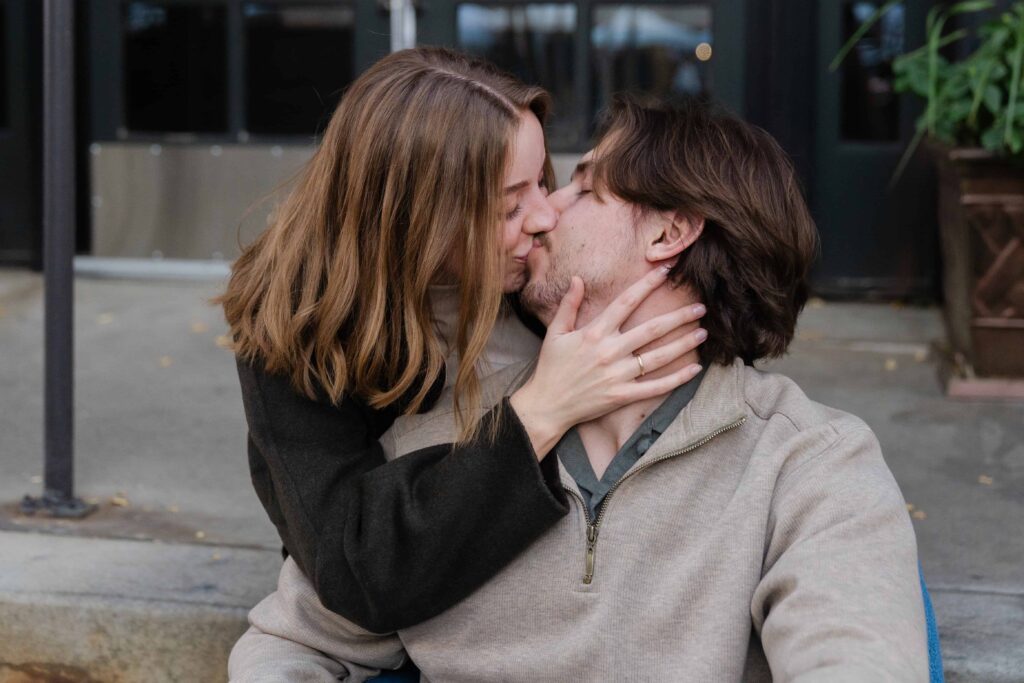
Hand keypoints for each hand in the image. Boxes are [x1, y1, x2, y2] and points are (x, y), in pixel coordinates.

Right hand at [509, 266, 706, 457]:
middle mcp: (609, 351)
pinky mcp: (622, 396)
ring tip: (703, 333)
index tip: (666, 271)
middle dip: (678, 317)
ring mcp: (617, 375)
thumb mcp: (555, 332)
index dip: (647, 285)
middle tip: (700, 307)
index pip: (626, 302)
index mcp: (594, 332)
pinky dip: (676, 379)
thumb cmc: (550, 368)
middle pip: (651, 329)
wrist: (546, 405)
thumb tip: (577, 279)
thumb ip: (568, 305)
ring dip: (682, 344)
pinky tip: (694, 370)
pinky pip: (655, 387)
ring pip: (658, 357)